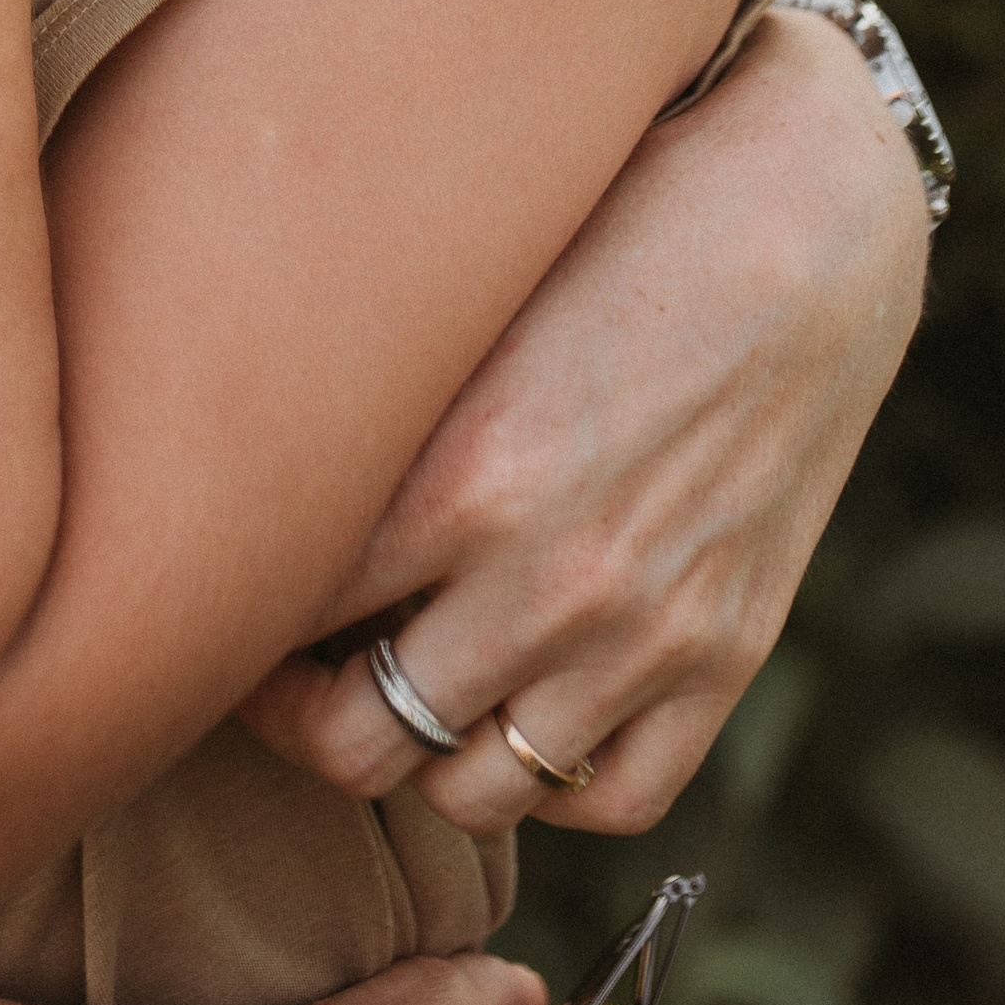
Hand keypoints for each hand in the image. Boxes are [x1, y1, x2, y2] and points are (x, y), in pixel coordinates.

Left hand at [237, 0, 929, 836]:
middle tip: (272, 661)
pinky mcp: (727, 655)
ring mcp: (646, 634)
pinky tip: (510, 704)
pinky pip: (613, 798)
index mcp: (459, 476)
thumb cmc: (607, 206)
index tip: (199, 577)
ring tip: (385, 681)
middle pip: (360, 742)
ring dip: (417, 750)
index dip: (220, 609)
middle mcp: (550, 581)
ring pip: (476, 792)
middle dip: (294, 715)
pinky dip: (550, 779)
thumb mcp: (458, 282)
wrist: (805, 207)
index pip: (281, 615)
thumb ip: (361, 385)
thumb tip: (223, 426)